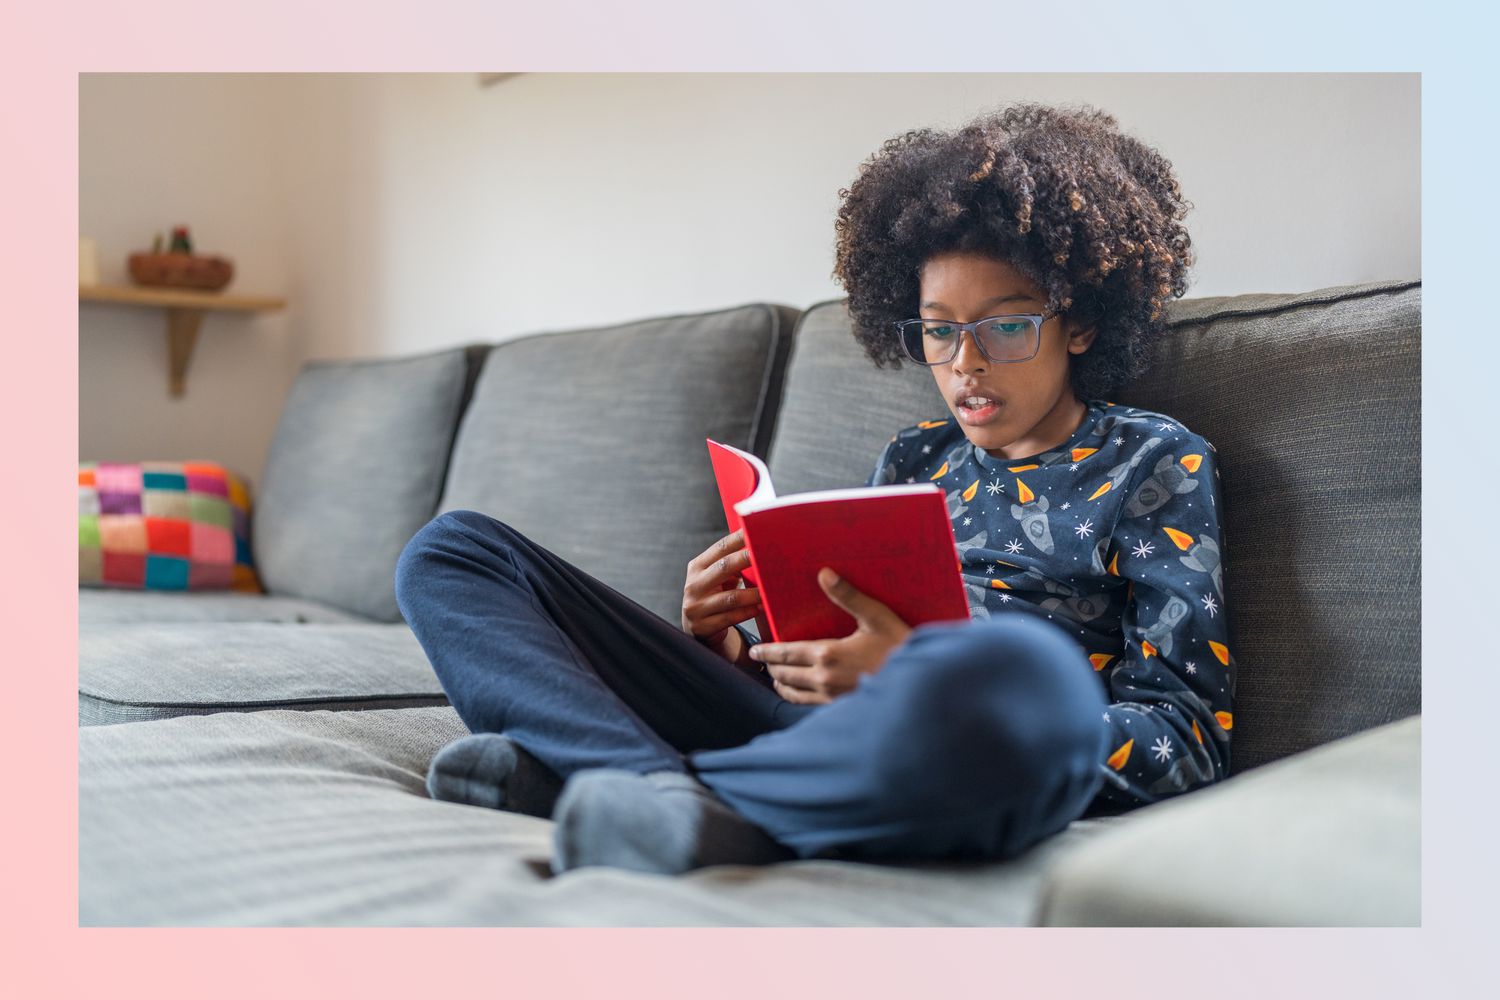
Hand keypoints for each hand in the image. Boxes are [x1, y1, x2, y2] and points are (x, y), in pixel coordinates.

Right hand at [681, 529, 761, 662]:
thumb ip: (731, 564)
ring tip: (769, 591)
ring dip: (753, 594)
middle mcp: (693, 584)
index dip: (738, 539)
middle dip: (746, 559)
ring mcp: (696, 606)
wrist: (696, 627)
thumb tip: (760, 549)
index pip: (720, 548)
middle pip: (724, 567)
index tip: (755, 530)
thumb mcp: (716, 577)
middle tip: (766, 556)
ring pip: (730, 598)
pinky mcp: (703, 626)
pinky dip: (747, 612)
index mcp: (697, 567)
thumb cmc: (713, 595)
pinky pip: (730, 618)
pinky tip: (760, 608)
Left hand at [748, 568, 912, 703]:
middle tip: (762, 660)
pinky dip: (796, 697)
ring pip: (793, 692)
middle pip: (784, 674)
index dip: (766, 651)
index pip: (785, 653)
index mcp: (828, 654)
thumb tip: (824, 574)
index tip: (754, 650)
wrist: (921, 684)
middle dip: (771, 666)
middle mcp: (824, 679)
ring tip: (776, 676)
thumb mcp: (876, 617)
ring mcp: (831, 697)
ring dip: (781, 683)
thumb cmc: (900, 645)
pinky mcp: (840, 707)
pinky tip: (799, 692)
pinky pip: (808, 704)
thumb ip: (848, 596)